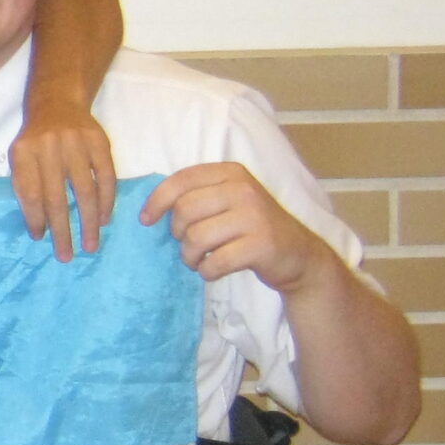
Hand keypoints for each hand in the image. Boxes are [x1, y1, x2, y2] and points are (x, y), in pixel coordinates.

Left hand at [9, 99, 114, 260]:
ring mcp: (76, 144)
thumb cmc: (35, 140)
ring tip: (90, 245)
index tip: (41, 239)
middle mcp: (49, 147)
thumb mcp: (20, 157)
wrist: (58, 103)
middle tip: (66, 256)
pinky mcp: (100, 142)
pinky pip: (105, 177)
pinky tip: (104, 219)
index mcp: (24, 153)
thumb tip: (39, 227)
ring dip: (88, 222)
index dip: (35, 218)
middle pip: (56, 197)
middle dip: (62, 230)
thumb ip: (25, 185)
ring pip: (84, 190)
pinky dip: (106, 200)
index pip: (29, 193)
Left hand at [140, 161, 332, 292]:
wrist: (298, 255)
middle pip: (184, 211)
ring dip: (191, 256)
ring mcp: (255, 216)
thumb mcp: (227, 201)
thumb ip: (196, 196)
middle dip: (178, 234)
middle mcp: (244, 189)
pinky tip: (215, 270)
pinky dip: (207, 272)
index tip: (145, 220)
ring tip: (201, 260)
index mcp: (231, 173)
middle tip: (190, 245)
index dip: (156, 201)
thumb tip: (149, 210)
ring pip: (196, 238)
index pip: (181, 180)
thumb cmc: (251, 228)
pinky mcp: (262, 245)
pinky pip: (215, 262)